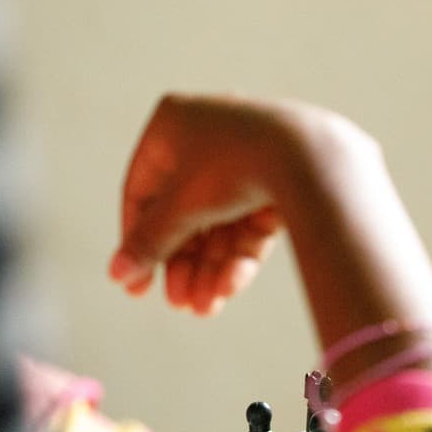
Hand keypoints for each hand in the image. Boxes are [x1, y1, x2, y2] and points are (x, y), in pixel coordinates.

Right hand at [107, 94, 349, 315]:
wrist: (313, 155)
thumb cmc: (236, 167)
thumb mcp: (182, 207)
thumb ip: (149, 241)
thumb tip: (118, 273)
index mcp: (173, 123)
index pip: (142, 192)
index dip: (136, 241)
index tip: (136, 286)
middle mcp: (210, 133)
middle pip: (185, 212)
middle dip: (184, 262)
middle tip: (180, 303)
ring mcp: (249, 153)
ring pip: (221, 222)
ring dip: (210, 267)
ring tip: (206, 307)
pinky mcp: (283, 176)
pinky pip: (252, 219)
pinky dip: (241, 252)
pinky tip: (230, 288)